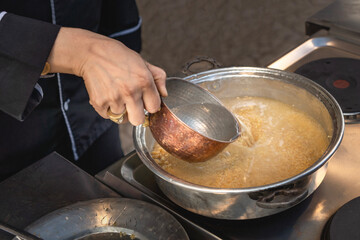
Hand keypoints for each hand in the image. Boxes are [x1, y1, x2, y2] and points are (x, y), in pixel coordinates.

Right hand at [47, 27, 166, 125]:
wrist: (92, 53)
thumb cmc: (118, 57)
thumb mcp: (143, 62)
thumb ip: (158, 77)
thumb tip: (164, 94)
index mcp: (144, 81)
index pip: (154, 108)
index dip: (149, 105)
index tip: (145, 102)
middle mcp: (130, 91)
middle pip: (138, 120)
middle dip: (136, 114)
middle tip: (131, 105)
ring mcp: (114, 98)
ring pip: (122, 117)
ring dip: (120, 109)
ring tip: (116, 93)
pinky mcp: (99, 102)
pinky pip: (107, 115)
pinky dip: (107, 109)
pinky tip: (106, 94)